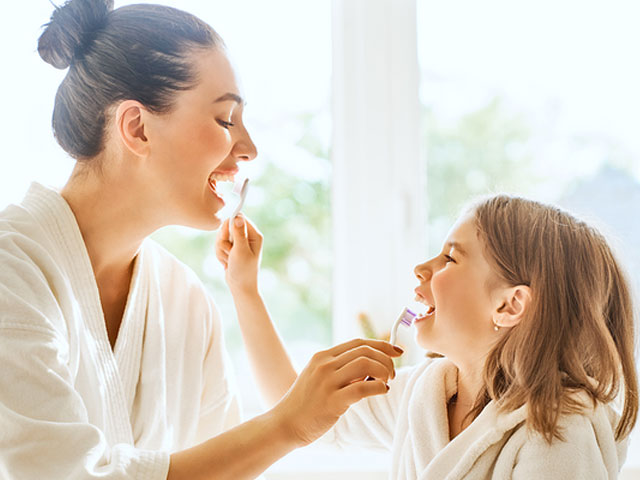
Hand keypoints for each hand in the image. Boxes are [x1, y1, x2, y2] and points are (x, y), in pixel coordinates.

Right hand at [215, 214, 263, 293]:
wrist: (240, 287)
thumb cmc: (243, 270)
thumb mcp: (240, 251)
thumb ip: (239, 233)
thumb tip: (238, 216)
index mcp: (254, 235)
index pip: (239, 218)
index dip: (229, 226)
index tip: (227, 236)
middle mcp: (247, 237)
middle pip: (227, 227)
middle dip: (224, 240)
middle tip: (229, 252)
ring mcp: (239, 243)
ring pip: (221, 237)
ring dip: (221, 249)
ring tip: (229, 259)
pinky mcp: (232, 249)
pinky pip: (219, 244)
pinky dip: (220, 254)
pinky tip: (227, 262)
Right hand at [272, 338, 403, 446]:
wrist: (285, 423)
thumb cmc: (307, 403)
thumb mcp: (320, 377)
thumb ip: (342, 369)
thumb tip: (372, 366)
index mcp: (323, 356)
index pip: (359, 343)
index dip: (382, 344)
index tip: (397, 351)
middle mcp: (325, 365)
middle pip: (365, 351)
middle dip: (386, 359)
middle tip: (392, 373)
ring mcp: (327, 382)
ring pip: (365, 364)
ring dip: (383, 371)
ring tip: (386, 382)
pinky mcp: (332, 401)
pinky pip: (362, 388)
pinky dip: (378, 387)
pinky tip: (383, 391)